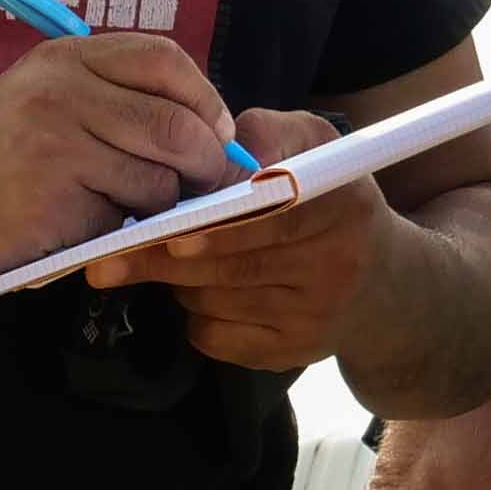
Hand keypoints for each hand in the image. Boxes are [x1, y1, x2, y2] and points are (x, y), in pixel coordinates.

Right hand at [0, 30, 240, 292]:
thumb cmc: (2, 158)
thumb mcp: (48, 98)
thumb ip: (118, 97)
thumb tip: (213, 129)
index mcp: (65, 57)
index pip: (164, 58)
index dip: (204, 98)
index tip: (214, 130)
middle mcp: (61, 92)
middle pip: (176, 124)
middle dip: (205, 162)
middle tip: (203, 183)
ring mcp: (58, 146)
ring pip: (160, 178)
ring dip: (163, 203)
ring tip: (129, 204)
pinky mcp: (58, 201)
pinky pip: (127, 218)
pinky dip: (125, 229)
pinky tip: (91, 222)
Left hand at [89, 101, 381, 371]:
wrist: (381, 285)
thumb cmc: (329, 202)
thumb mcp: (317, 150)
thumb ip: (271, 134)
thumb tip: (221, 148)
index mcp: (344, 207)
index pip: (276, 221)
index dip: (222, 230)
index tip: (174, 235)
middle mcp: (335, 268)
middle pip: (233, 269)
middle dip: (165, 261)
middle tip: (108, 259)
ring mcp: (312, 319)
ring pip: (215, 301)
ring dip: (178, 281)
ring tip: (172, 257)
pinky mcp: (289, 355)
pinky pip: (215, 337)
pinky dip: (194, 315)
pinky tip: (203, 292)